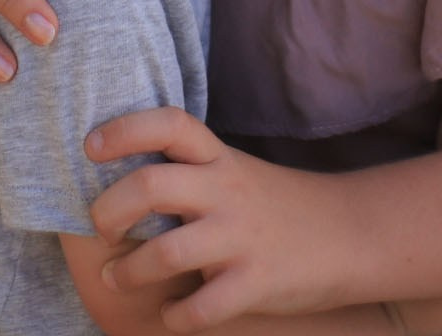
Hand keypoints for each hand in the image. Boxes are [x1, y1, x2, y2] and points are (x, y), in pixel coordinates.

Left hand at [87, 110, 365, 328]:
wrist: (351, 234)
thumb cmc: (278, 205)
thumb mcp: (235, 173)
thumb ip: (190, 173)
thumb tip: (121, 182)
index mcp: (220, 158)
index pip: (170, 124)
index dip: (124, 130)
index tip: (90, 147)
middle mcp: (227, 191)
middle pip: (151, 185)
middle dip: (109, 210)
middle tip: (100, 228)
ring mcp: (242, 238)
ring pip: (168, 252)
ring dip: (130, 271)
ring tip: (118, 278)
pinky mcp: (257, 282)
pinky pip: (203, 308)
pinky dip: (176, 317)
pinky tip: (171, 315)